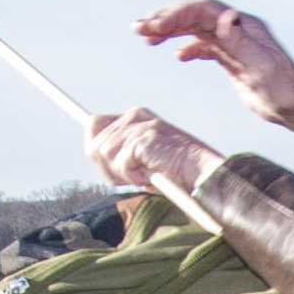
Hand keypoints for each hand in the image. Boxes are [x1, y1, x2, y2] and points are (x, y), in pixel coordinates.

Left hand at [86, 107, 220, 196]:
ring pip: (104, 154)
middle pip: (94, 144)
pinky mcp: (142, 139)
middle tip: (131, 177)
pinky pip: (120, 163)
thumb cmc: (173, 173)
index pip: (95, 124)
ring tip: (144, 176)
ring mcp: (138, 126)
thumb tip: (93, 151)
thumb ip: (119, 153)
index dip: (93, 146)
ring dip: (122, 174)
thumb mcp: (141, 160)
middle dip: (108, 168)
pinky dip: (133, 177)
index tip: (101, 161)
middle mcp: (134, 117)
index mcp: (134, 117)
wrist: (200, 174)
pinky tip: (150, 176)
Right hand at [134, 0, 293, 165]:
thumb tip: (223, 16)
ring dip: (172, 31)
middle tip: (139, 29)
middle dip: (166, 19)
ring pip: (197, 29)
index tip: (153, 27)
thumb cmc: (285, 91)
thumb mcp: (262, 68)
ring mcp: (235, 43)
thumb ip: (240, 42)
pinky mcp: (234, 60)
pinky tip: (177, 56)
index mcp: (243, 26)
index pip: (203, 10)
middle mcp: (237, 29)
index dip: (177, 15)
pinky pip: (207, 46)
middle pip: (196, 15)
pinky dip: (190, 48)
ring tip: (147, 38)